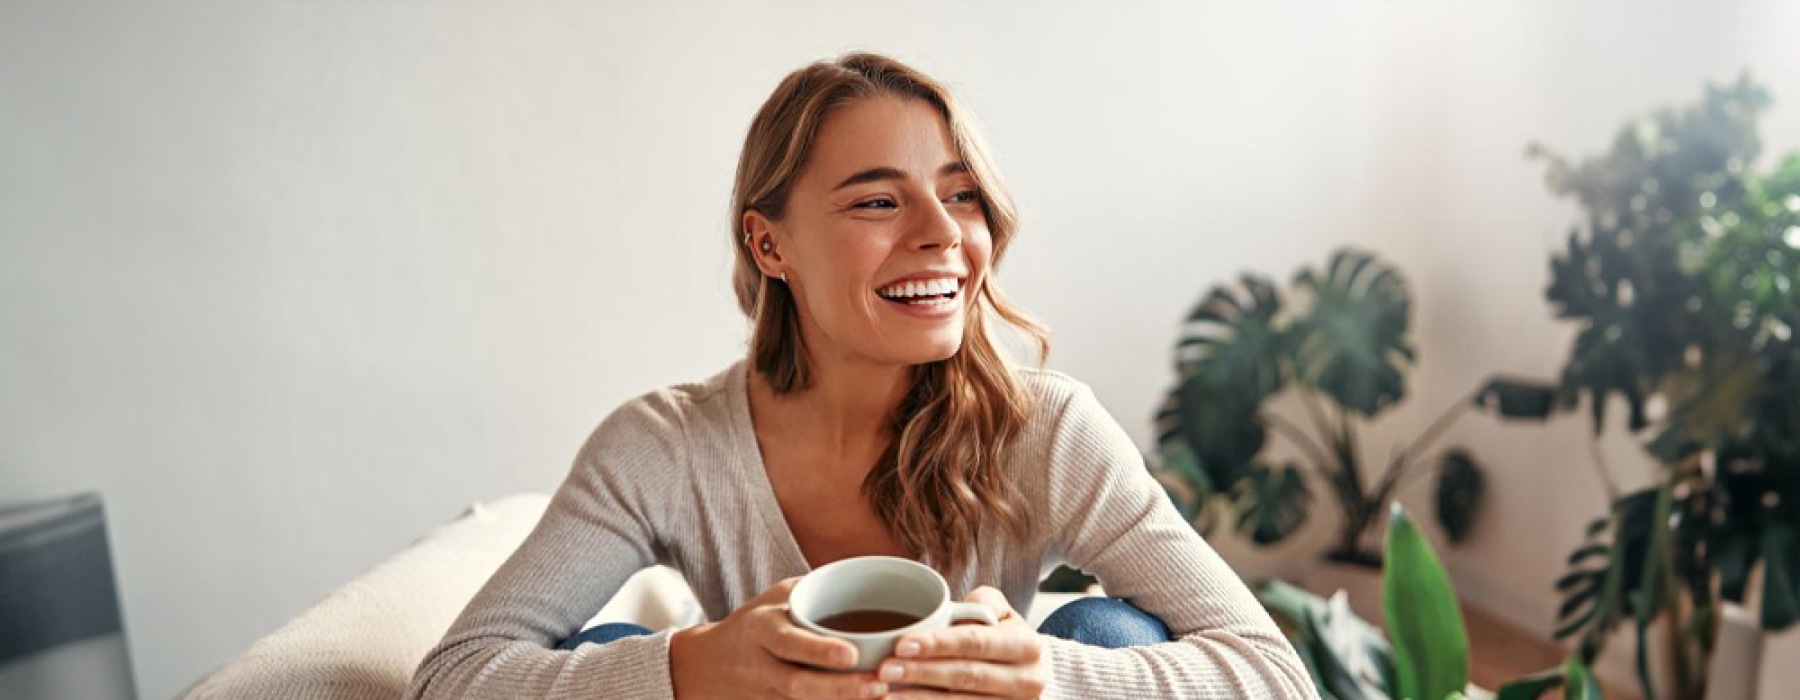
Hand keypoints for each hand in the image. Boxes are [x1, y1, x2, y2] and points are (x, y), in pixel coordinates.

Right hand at [670, 577, 887, 698]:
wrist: (705, 666)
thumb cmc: (755, 623)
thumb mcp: (776, 597)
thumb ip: (814, 588)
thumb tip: (866, 574)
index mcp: (761, 629)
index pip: (788, 642)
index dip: (818, 650)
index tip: (851, 654)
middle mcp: (760, 665)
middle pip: (797, 684)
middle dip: (839, 688)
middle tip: (878, 684)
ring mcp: (763, 694)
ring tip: (879, 697)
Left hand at [877, 586, 1048, 698]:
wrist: (1025, 673)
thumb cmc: (1001, 635)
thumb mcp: (1000, 611)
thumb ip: (982, 602)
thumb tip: (958, 609)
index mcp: (1027, 646)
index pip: (977, 643)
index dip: (939, 644)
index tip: (902, 644)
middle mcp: (1027, 681)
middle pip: (966, 677)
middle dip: (922, 673)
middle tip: (885, 670)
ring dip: (919, 699)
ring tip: (885, 694)